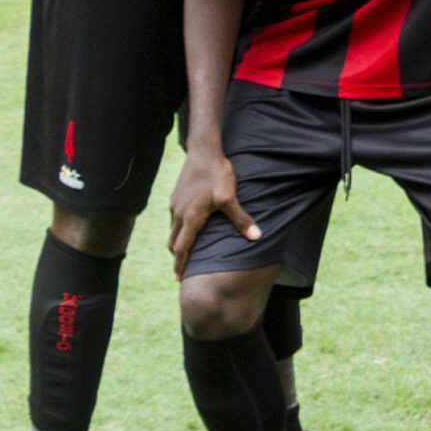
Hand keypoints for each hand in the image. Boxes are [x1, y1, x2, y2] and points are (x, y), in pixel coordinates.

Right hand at [166, 149, 257, 278]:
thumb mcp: (230, 197)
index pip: (181, 248)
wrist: (203, 152)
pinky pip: (174, 218)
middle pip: (174, 242)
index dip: (180, 264)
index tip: (178, 278)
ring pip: (173, 229)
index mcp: (190, 217)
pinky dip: (179, 228)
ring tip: (187, 250)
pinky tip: (190, 227)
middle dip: (178, 256)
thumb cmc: (217, 174)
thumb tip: (257, 237)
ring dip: (178, 242)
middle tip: (183, 269)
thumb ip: (241, 219)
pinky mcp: (176, 196)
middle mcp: (178, 213)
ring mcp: (175, 204)